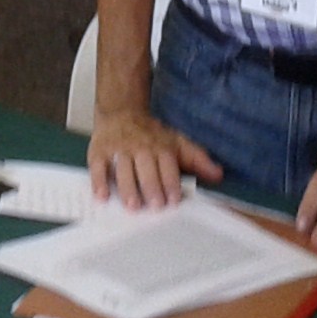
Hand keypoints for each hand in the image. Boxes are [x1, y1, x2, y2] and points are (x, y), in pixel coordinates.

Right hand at [87, 107, 222, 209]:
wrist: (122, 112)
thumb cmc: (151, 135)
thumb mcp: (177, 143)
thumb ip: (198, 160)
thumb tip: (218, 174)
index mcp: (160, 146)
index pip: (166, 164)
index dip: (171, 182)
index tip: (174, 199)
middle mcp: (139, 148)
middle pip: (146, 167)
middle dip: (151, 186)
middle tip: (155, 205)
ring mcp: (118, 150)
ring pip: (123, 168)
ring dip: (127, 186)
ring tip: (132, 205)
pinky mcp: (99, 152)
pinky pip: (98, 167)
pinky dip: (99, 181)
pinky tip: (102, 195)